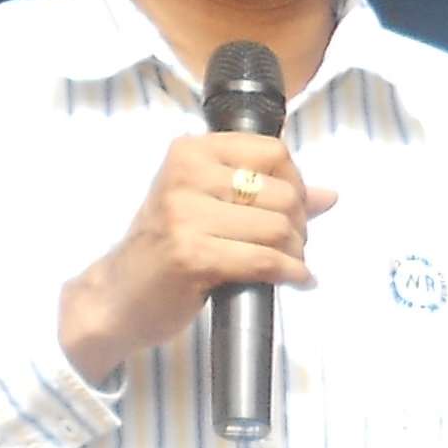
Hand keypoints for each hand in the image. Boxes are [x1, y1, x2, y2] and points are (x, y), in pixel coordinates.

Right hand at [59, 132, 340, 383]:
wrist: (118, 295)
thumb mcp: (210, 208)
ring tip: (288, 264)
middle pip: (283, 192)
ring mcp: (185, 215)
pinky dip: (290, 273)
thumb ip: (269, 195)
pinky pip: (265, 260)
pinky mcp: (192, 255)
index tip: (291, 209)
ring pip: (278, 228)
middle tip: (290, 246)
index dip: (295, 183)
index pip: (273, 152)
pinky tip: (294, 280)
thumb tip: (329, 194)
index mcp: (190, 152)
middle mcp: (185, 176)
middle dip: (299, 225)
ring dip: (296, 253)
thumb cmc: (166, 249)